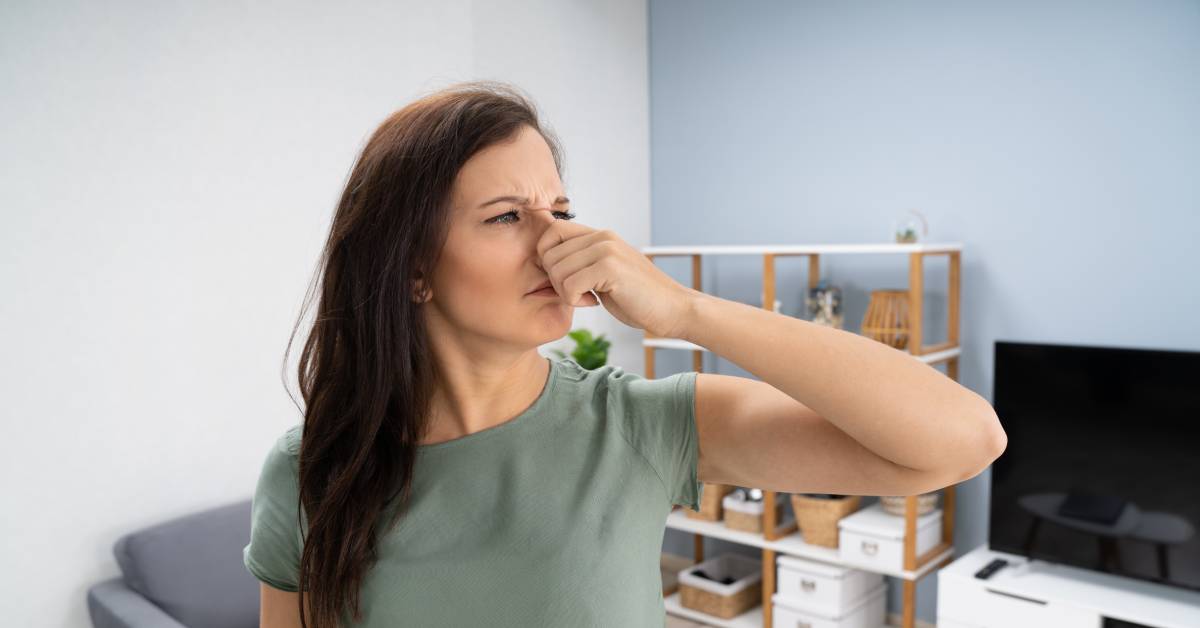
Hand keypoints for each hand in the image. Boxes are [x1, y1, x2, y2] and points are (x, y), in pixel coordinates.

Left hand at [536, 218, 694, 337]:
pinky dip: (574, 300)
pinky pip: (569, 285)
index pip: (552, 231)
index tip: (564, 279)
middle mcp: (602, 237)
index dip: (547, 257)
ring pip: (556, 270)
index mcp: (600, 235)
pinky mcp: (610, 268)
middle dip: (555, 280)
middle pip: (549, 253)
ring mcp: (607, 250)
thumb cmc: (638, 297)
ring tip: (588, 298)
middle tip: (577, 294)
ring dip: (565, 292)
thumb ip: (584, 263)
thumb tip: (547, 264)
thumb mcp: (606, 273)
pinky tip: (593, 303)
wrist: (673, 309)